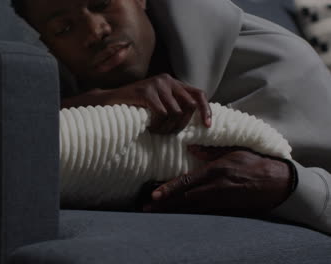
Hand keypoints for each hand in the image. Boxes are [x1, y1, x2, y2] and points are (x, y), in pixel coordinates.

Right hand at [105, 74, 210, 133]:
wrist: (109, 101)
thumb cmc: (135, 106)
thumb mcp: (158, 103)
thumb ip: (174, 105)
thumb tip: (194, 121)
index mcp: (172, 82)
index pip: (198, 94)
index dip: (205, 110)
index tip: (207, 126)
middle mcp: (167, 79)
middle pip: (189, 107)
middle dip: (181, 124)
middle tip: (169, 133)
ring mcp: (156, 84)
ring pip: (175, 113)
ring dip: (167, 128)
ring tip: (157, 131)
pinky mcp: (146, 91)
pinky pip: (161, 114)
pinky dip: (157, 125)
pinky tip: (150, 127)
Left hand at [142, 145, 292, 214]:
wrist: (277, 183)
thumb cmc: (255, 163)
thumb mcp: (233, 151)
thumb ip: (210, 151)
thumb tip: (190, 148)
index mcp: (215, 171)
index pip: (187, 181)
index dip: (169, 189)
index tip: (154, 195)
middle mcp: (214, 188)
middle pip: (184, 198)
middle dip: (164, 204)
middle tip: (146, 208)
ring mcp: (219, 200)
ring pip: (190, 207)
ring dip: (172, 210)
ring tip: (155, 212)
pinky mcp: (224, 208)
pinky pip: (201, 211)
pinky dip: (186, 212)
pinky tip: (175, 214)